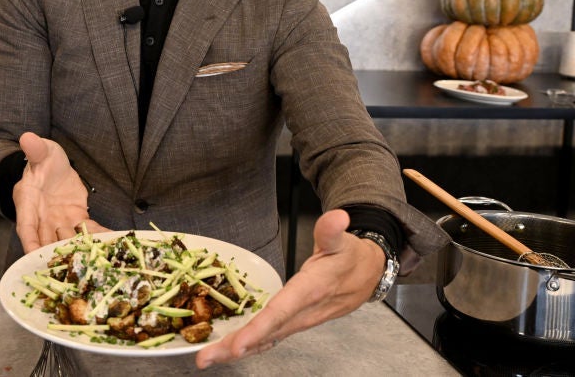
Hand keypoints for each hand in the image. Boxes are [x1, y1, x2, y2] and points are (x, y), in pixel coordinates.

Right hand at [12, 131, 106, 252]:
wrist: (55, 165)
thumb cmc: (44, 159)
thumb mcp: (42, 151)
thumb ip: (36, 149)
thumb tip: (27, 137)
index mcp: (28, 202)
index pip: (26, 226)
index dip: (30, 242)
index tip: (34, 256)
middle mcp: (41, 217)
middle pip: (46, 240)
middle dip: (55, 253)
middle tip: (67, 265)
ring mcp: (58, 220)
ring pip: (65, 239)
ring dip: (75, 249)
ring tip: (90, 259)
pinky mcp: (75, 218)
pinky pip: (85, 230)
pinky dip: (95, 236)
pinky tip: (109, 242)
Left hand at [196, 209, 384, 368]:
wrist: (369, 274)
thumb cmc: (350, 256)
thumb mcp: (342, 240)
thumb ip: (332, 230)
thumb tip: (338, 217)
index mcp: (311, 291)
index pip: (281, 312)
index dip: (259, 329)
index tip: (237, 345)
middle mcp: (303, 312)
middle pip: (266, 333)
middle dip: (235, 347)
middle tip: (205, 358)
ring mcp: (299, 321)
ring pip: (266, 340)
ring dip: (236, 350)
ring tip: (208, 358)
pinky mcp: (296, 323)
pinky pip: (271, 339)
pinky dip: (251, 347)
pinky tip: (231, 352)